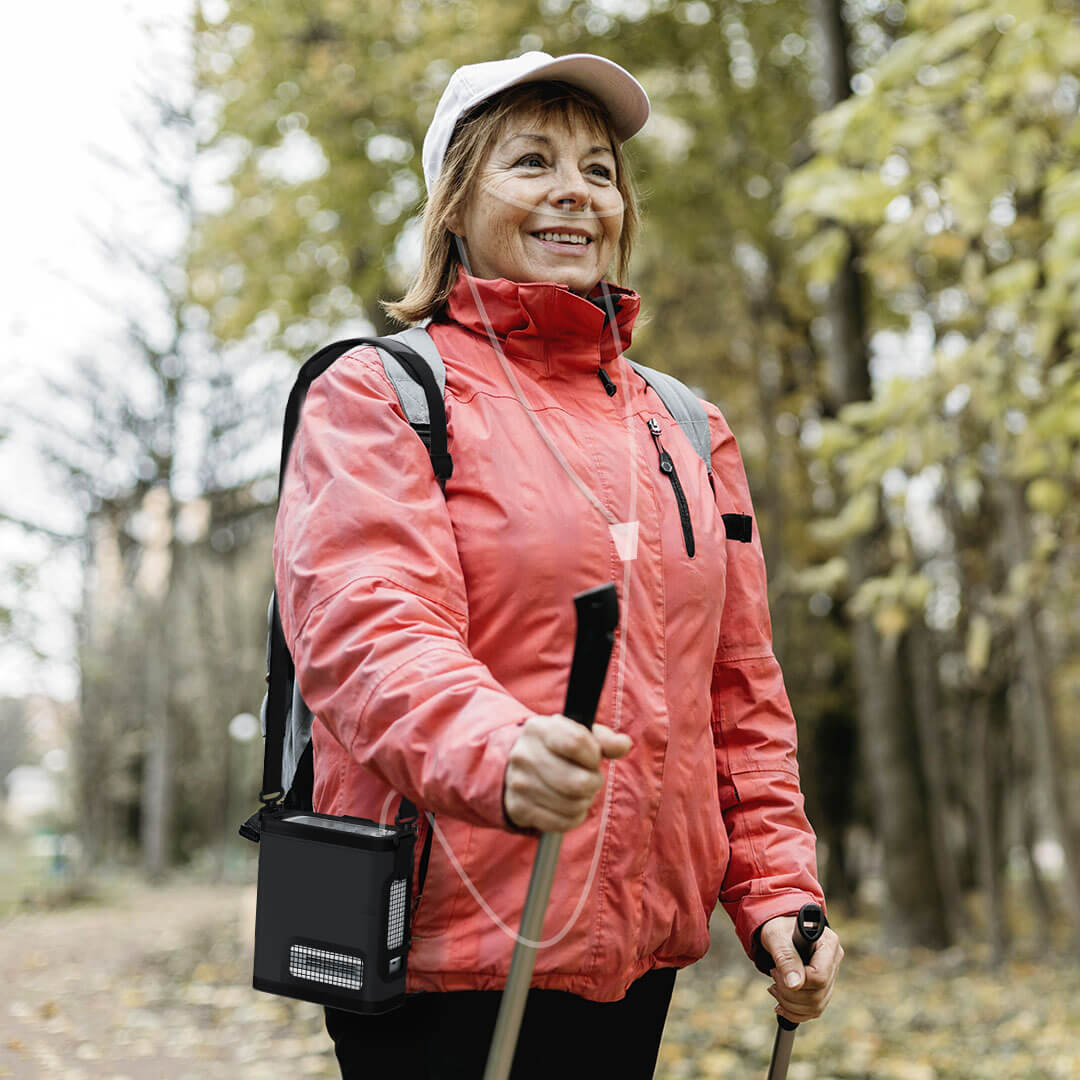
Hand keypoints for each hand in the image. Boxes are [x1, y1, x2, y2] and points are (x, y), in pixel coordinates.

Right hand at [502, 715, 631, 831]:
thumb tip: (624, 744)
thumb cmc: (556, 749)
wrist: (515, 767)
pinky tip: (569, 806)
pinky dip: (574, 817)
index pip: (576, 743)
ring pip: (572, 805)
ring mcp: (519, 784)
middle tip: (590, 779)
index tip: (593, 757)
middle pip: (578, 782)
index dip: (594, 755)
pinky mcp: (519, 809)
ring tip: (578, 792)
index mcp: (539, 729)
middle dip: (593, 783)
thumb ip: (604, 739)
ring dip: (584, 801)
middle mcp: (524, 755)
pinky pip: (562, 822)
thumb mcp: (577, 734)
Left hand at [758, 915, 842, 1023]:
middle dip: (789, 993)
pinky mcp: (823, 989)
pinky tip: (780, 1003)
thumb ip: (786, 958)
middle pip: (818, 995)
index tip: (777, 970)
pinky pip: (813, 1011)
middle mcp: (834, 961)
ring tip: (774, 986)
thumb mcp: (777, 937)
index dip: (797, 981)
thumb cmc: (779, 928)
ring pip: (816, 1006)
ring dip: (789, 1003)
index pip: (819, 976)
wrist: (780, 930)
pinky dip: (794, 1012)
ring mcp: (831, 977)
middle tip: (773, 976)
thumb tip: (794, 985)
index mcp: (829, 944)